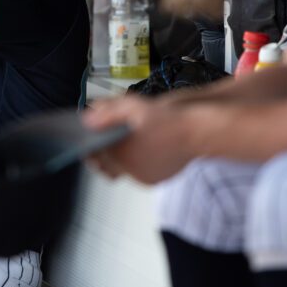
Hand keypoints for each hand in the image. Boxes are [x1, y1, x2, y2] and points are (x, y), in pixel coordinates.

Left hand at [83, 94, 208, 183]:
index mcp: (124, 156)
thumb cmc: (169, 119)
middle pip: (106, 165)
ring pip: (122, 170)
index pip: (95, 154)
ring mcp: (146, 177)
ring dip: (117, 159)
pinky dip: (133, 163)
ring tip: (120, 143)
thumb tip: (87, 119)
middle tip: (99, 140)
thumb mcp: (134, 107)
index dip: (89, 145)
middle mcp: (133, 171)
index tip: (87, 137)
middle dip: (101, 154)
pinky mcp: (157, 179)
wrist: (200, 131)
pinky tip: (137, 149)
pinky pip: (137, 172)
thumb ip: (109, 112)